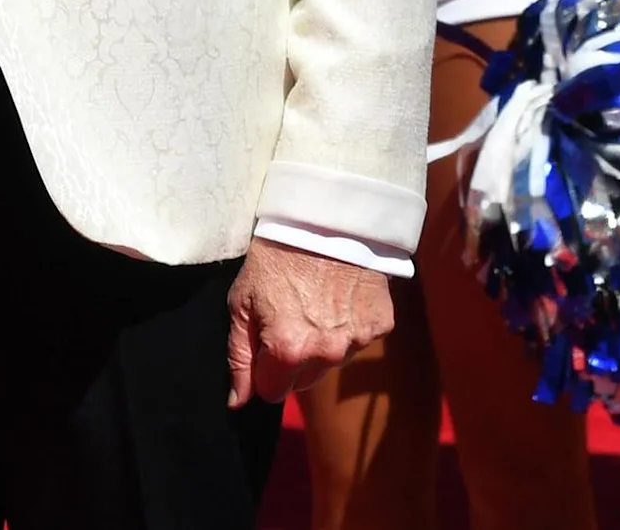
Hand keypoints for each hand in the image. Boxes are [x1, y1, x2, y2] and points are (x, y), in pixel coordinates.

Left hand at [224, 238, 394, 406]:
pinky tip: (340, 300)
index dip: (264, 370)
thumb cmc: (276, 258)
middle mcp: (327, 352)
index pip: (272, 393)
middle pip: (304, 381)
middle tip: (291, 318)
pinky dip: (349, 327)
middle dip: (293, 361)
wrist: (327, 218)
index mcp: (288, 350)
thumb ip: (238, 358)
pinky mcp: (380, 324)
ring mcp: (358, 339)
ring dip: (323, 345)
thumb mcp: (242, 304)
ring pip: (332, 363)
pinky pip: (359, 341)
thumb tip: (239, 401)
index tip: (266, 342)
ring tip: (317, 305)